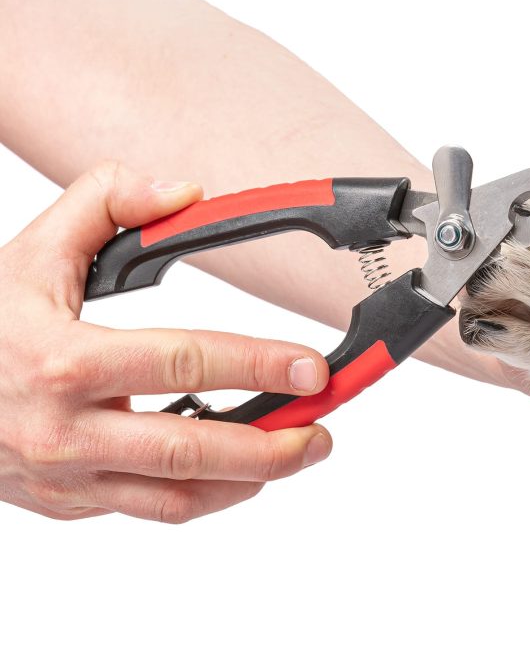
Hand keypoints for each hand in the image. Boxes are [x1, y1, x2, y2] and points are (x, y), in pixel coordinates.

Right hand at [0, 161, 331, 521]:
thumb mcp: (33, 249)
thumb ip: (107, 202)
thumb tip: (182, 193)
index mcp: (62, 360)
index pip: (183, 363)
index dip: (256, 363)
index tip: (309, 365)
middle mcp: (65, 430)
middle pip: (190, 450)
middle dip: (271, 444)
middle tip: (322, 427)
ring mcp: (66, 476)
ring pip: (176, 498)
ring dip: (250, 480)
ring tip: (298, 453)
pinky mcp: (69, 502)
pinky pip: (151, 509)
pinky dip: (206, 493)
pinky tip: (240, 471)